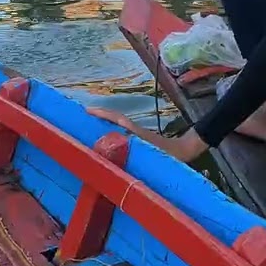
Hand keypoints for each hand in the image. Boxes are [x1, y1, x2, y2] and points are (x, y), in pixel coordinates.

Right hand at [83, 106, 205, 161]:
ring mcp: (136, 134)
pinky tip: (104, 135)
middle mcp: (134, 131)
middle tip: (80, 114)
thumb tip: (130, 148)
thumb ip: (144, 151)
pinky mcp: (138, 138)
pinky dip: (111, 128)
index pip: (118, 119)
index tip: (88, 110)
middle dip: (99, 115)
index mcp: (137, 133)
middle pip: (114, 118)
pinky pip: (121, 131)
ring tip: (86, 122)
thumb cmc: (171, 155)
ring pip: (117, 124)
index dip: (103, 114)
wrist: (185, 150)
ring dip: (103, 121)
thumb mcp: (157, 154)